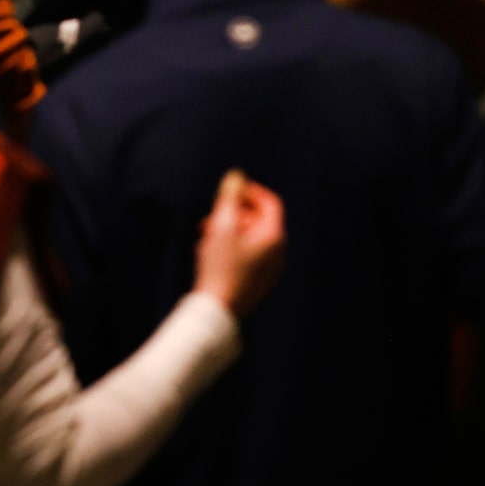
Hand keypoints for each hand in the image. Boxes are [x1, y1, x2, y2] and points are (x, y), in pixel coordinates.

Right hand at [193, 169, 285, 318]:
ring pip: (253, 239)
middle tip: (211, 216)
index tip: (231, 189)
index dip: (251, 191)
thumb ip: (229, 196)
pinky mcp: (260, 283)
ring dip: (231, 231)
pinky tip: (210, 254)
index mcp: (274, 236)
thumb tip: (236, 175)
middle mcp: (278, 253)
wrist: (217, 311)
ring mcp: (271, 270)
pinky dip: (234, 248)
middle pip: (260, 221)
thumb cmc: (220, 266)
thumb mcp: (222, 224)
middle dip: (235, 213)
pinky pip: (250, 256)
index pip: (270, 202)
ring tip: (206, 235)